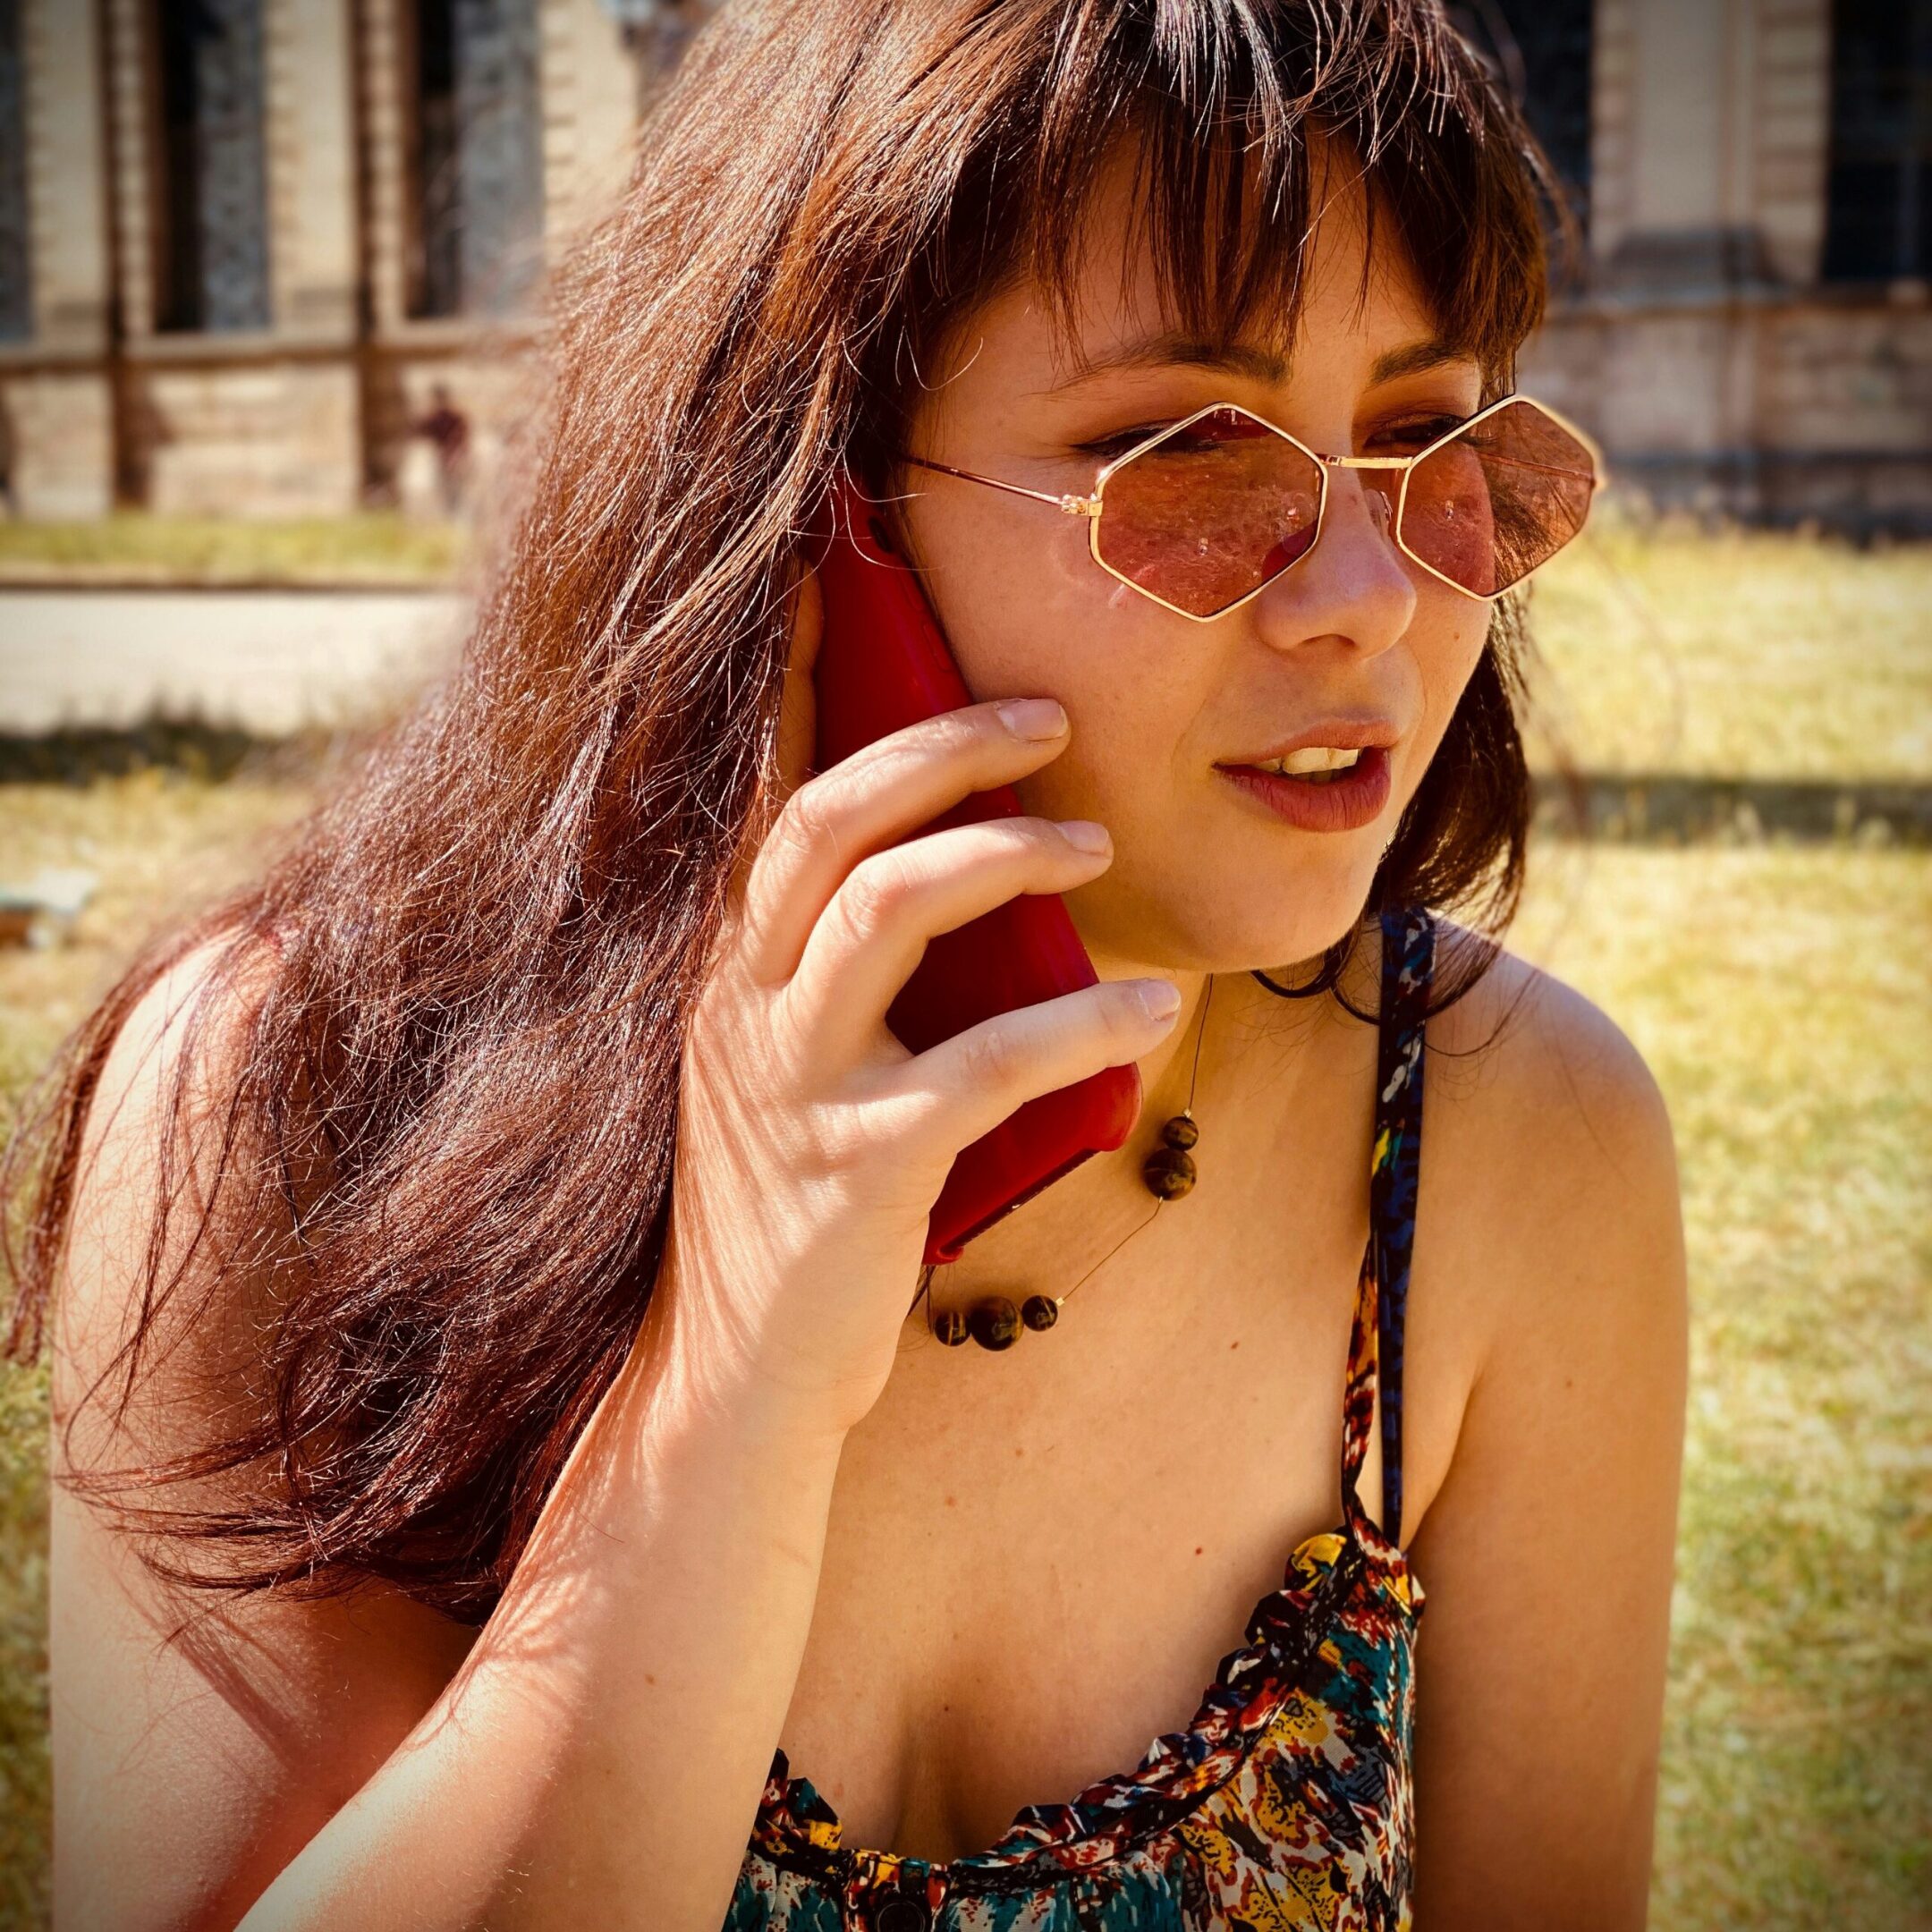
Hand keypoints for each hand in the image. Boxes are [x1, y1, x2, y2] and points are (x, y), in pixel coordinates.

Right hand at [650, 566, 1181, 1437]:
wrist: (740, 1379)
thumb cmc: (798, 1201)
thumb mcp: (801, 1061)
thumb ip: (848, 965)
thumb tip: (970, 866)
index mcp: (724, 962)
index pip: (756, 785)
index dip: (793, 670)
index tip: (834, 560)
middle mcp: (735, 1002)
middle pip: (826, 820)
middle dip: (937, 745)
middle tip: (1046, 718)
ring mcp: (785, 1083)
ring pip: (884, 912)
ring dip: (1003, 856)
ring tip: (1096, 843)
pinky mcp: (856, 1169)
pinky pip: (982, 1065)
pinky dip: (1081, 1023)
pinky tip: (1155, 1006)